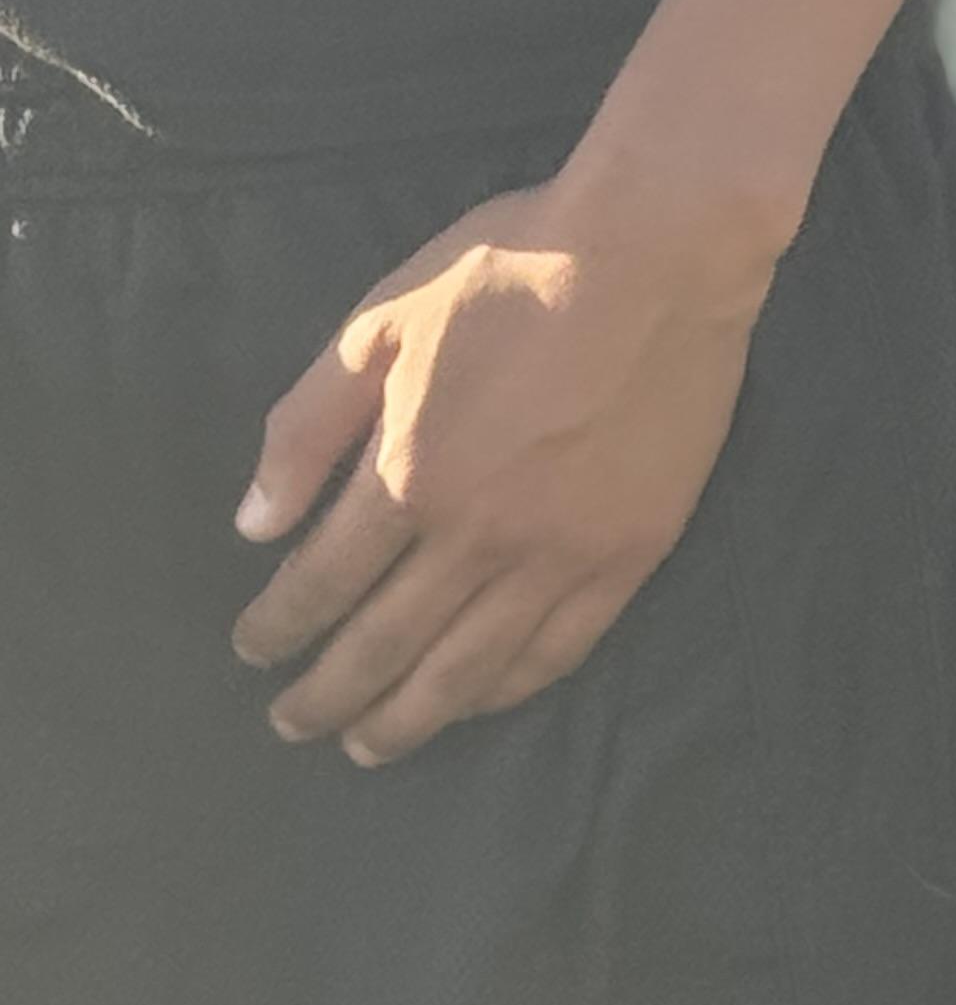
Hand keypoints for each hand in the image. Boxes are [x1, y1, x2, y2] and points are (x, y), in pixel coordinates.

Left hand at [231, 161, 786, 764]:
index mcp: (411, 471)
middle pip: (388, 643)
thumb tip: (256, 524)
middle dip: (330, 692)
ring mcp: (559, 558)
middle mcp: (480, 536)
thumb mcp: (380, 321)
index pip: (325, 577)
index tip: (253, 651)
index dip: (281, 623)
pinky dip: (503, 692)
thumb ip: (309, 426)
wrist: (654, 258)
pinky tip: (470, 706)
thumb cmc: (509, 272)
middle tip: (293, 726)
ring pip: (470, 669)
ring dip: (410, 718)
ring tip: (369, 746)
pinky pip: (555, 653)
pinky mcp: (625, 562)